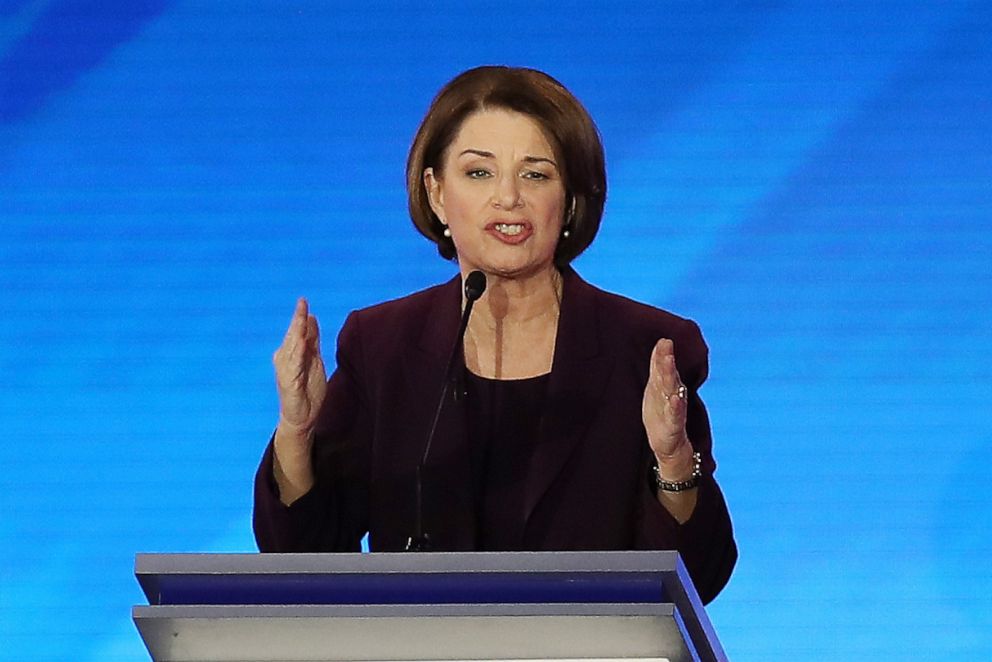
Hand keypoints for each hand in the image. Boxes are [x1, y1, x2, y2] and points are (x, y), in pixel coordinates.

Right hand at [273, 297, 326, 445]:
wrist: (302, 417)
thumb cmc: (308, 389)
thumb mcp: (315, 360)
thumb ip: (313, 341)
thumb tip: (312, 318)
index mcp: (292, 353)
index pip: (298, 331)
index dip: (301, 316)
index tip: (303, 300)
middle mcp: (285, 359)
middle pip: (293, 336)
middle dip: (298, 319)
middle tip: (302, 302)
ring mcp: (285, 371)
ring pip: (292, 348)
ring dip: (296, 332)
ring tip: (301, 317)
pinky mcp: (289, 383)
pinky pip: (293, 366)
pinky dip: (297, 355)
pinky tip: (301, 344)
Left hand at [641, 338, 690, 460]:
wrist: (670, 448)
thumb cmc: (662, 417)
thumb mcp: (656, 390)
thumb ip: (659, 368)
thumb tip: (661, 344)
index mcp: (665, 388)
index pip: (662, 368)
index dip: (662, 354)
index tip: (663, 338)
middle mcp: (671, 396)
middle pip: (668, 376)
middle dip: (666, 359)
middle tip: (666, 343)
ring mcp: (673, 411)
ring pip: (672, 391)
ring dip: (671, 376)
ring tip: (669, 361)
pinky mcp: (674, 427)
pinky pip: (675, 415)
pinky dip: (676, 407)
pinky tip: (675, 398)